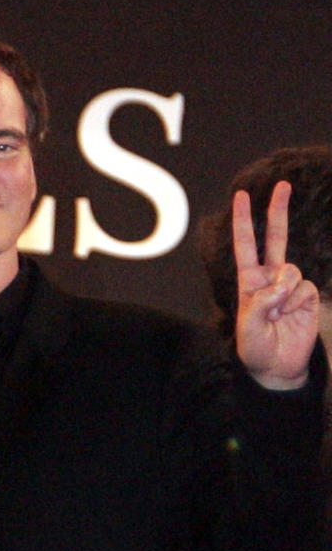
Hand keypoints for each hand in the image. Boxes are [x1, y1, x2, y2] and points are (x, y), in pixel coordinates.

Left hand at [233, 181, 318, 388]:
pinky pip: (305, 288)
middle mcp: (270, 277)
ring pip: (291, 270)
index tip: (241, 196)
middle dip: (277, 211)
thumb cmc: (255, 346)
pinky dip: (297, 302)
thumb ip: (262, 301)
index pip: (245, 245)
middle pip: (276, 238)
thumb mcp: (248, 325)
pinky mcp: (308, 296)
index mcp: (248, 280)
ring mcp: (290, 285)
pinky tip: (292, 316)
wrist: (278, 366)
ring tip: (277, 315)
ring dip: (284, 292)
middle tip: (282, 184)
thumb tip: (282, 282)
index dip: (244, 221)